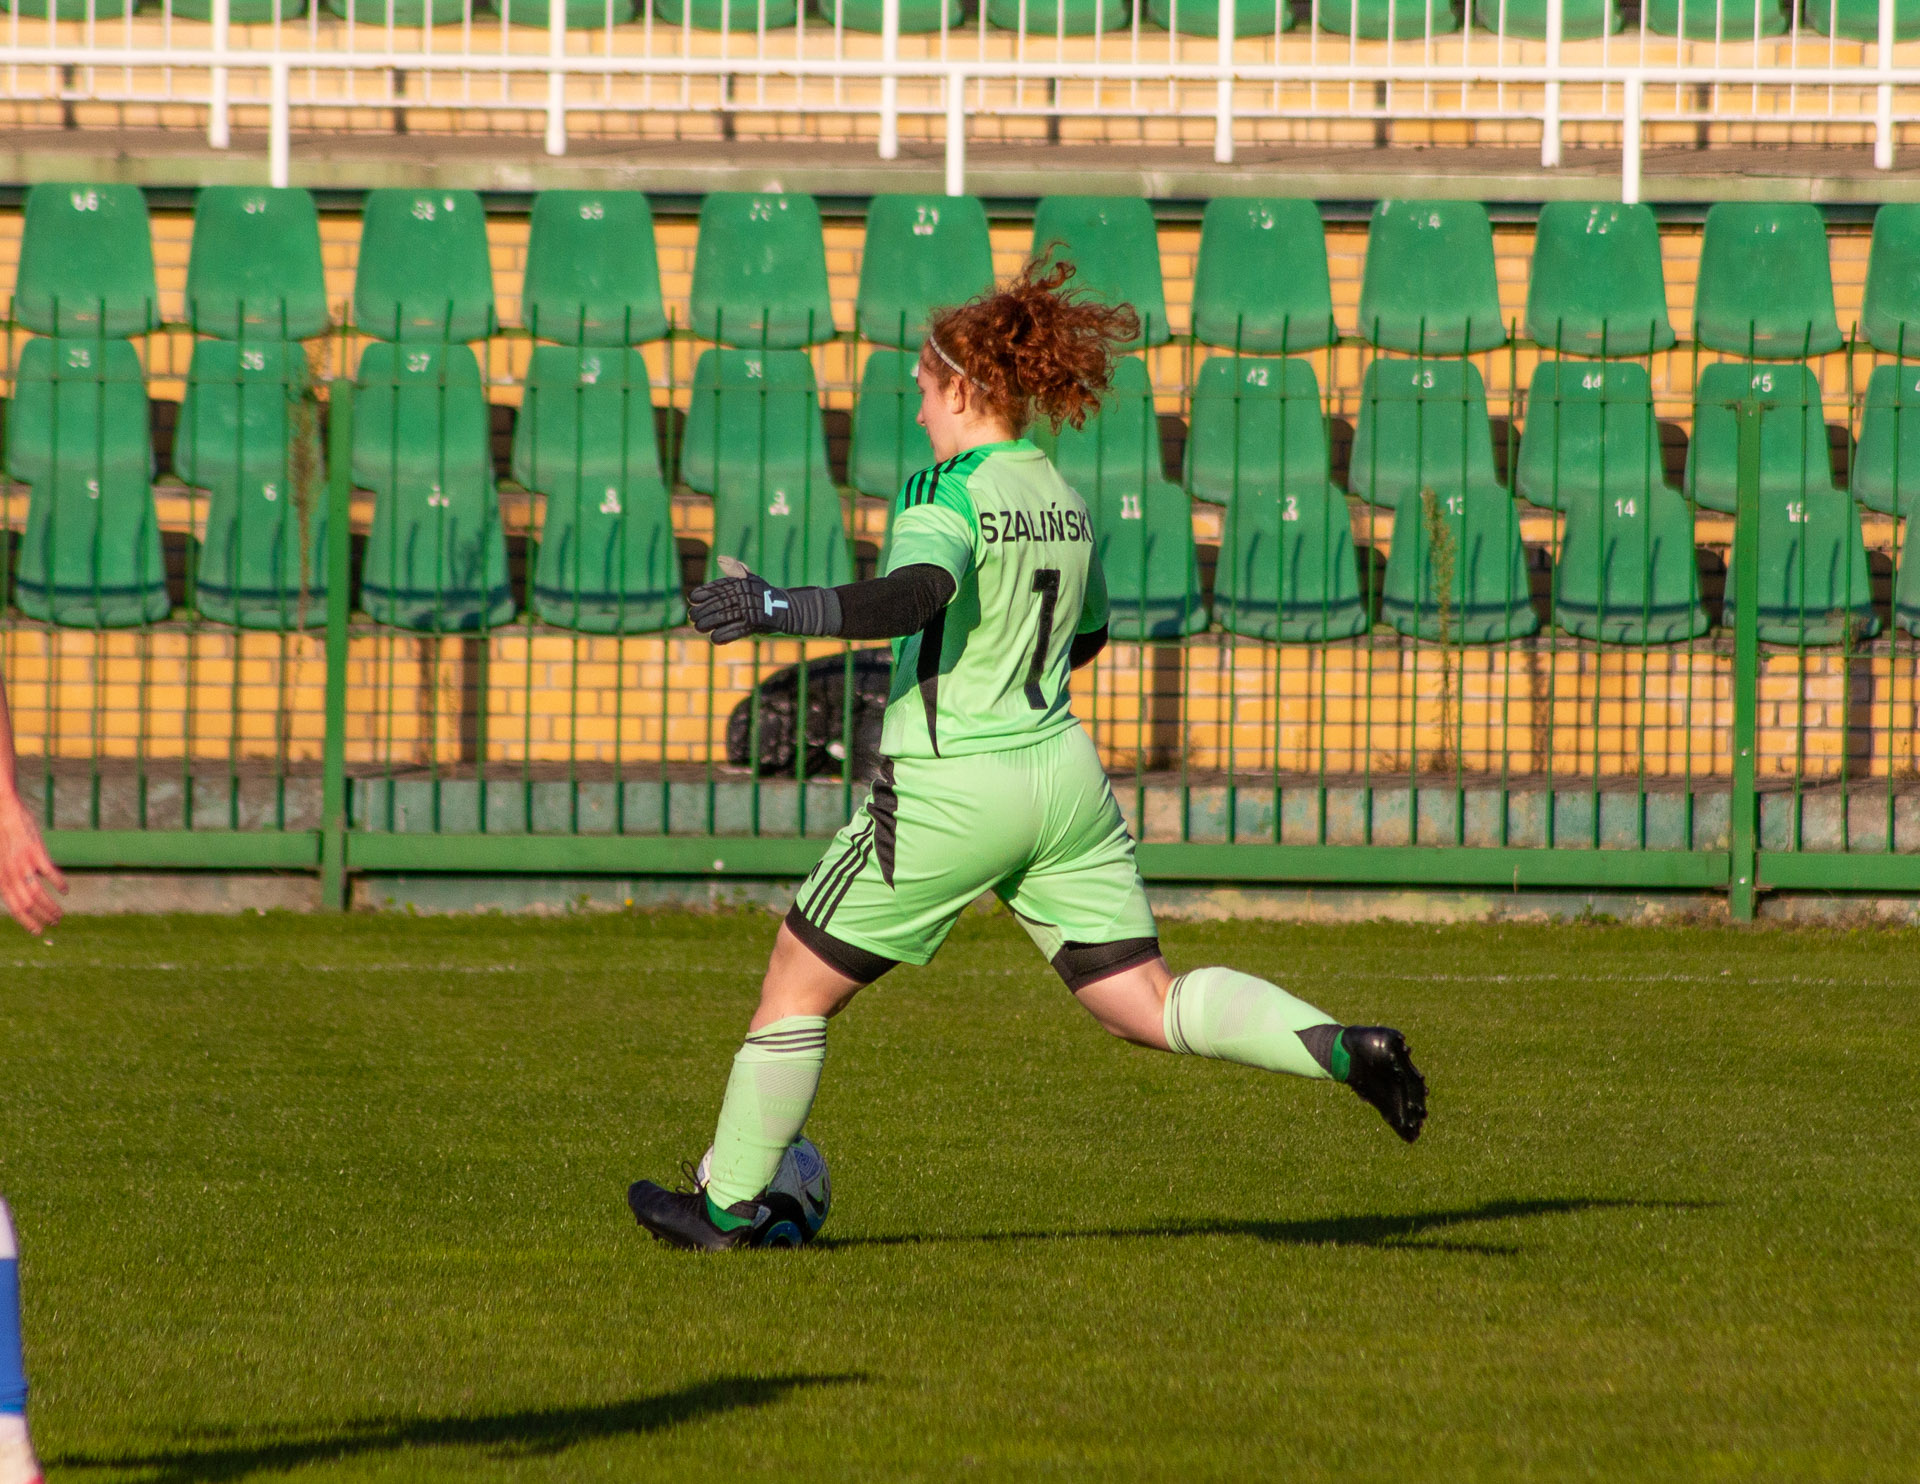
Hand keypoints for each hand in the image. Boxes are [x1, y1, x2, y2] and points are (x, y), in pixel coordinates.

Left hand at [0, 790, 64, 934]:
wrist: (2, 810)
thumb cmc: (0, 835)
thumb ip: (7, 877)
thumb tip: (17, 893)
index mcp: (0, 878)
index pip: (14, 908)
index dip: (26, 922)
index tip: (38, 931)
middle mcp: (10, 874)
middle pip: (26, 905)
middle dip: (41, 919)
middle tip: (54, 924)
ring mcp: (23, 864)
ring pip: (39, 895)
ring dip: (52, 907)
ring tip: (60, 914)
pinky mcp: (36, 853)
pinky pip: (51, 874)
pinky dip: (59, 884)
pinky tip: (65, 890)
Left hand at [690, 556, 799, 643]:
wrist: (785, 609)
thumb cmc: (763, 594)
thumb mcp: (750, 579)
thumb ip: (735, 570)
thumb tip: (721, 559)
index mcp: (741, 583)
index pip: (718, 587)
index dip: (703, 593)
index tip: (692, 598)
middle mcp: (744, 595)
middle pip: (717, 603)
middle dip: (702, 611)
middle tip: (692, 616)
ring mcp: (749, 609)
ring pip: (723, 617)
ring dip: (708, 623)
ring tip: (698, 627)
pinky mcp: (754, 623)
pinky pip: (735, 630)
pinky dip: (724, 635)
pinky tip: (714, 638)